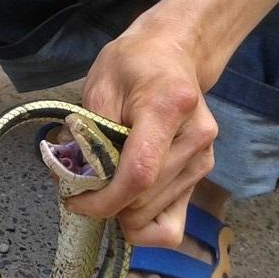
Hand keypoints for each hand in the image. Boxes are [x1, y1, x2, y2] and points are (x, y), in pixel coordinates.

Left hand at [66, 14, 217, 248]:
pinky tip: (126, 202)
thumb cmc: (132, 65)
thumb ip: (89, 134)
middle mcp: (195, 138)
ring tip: (106, 186)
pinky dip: (143, 221)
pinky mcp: (201, 174)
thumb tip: (78, 180)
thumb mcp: (99, 86)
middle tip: (82, 187)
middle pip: (145, 202)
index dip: (104, 201)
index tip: (75, 202)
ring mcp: (203, 159)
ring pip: (155, 218)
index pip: (140, 174)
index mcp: (169, 108)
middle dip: (107, 206)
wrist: (173, 53)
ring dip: (123, 212)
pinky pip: (171, 224)